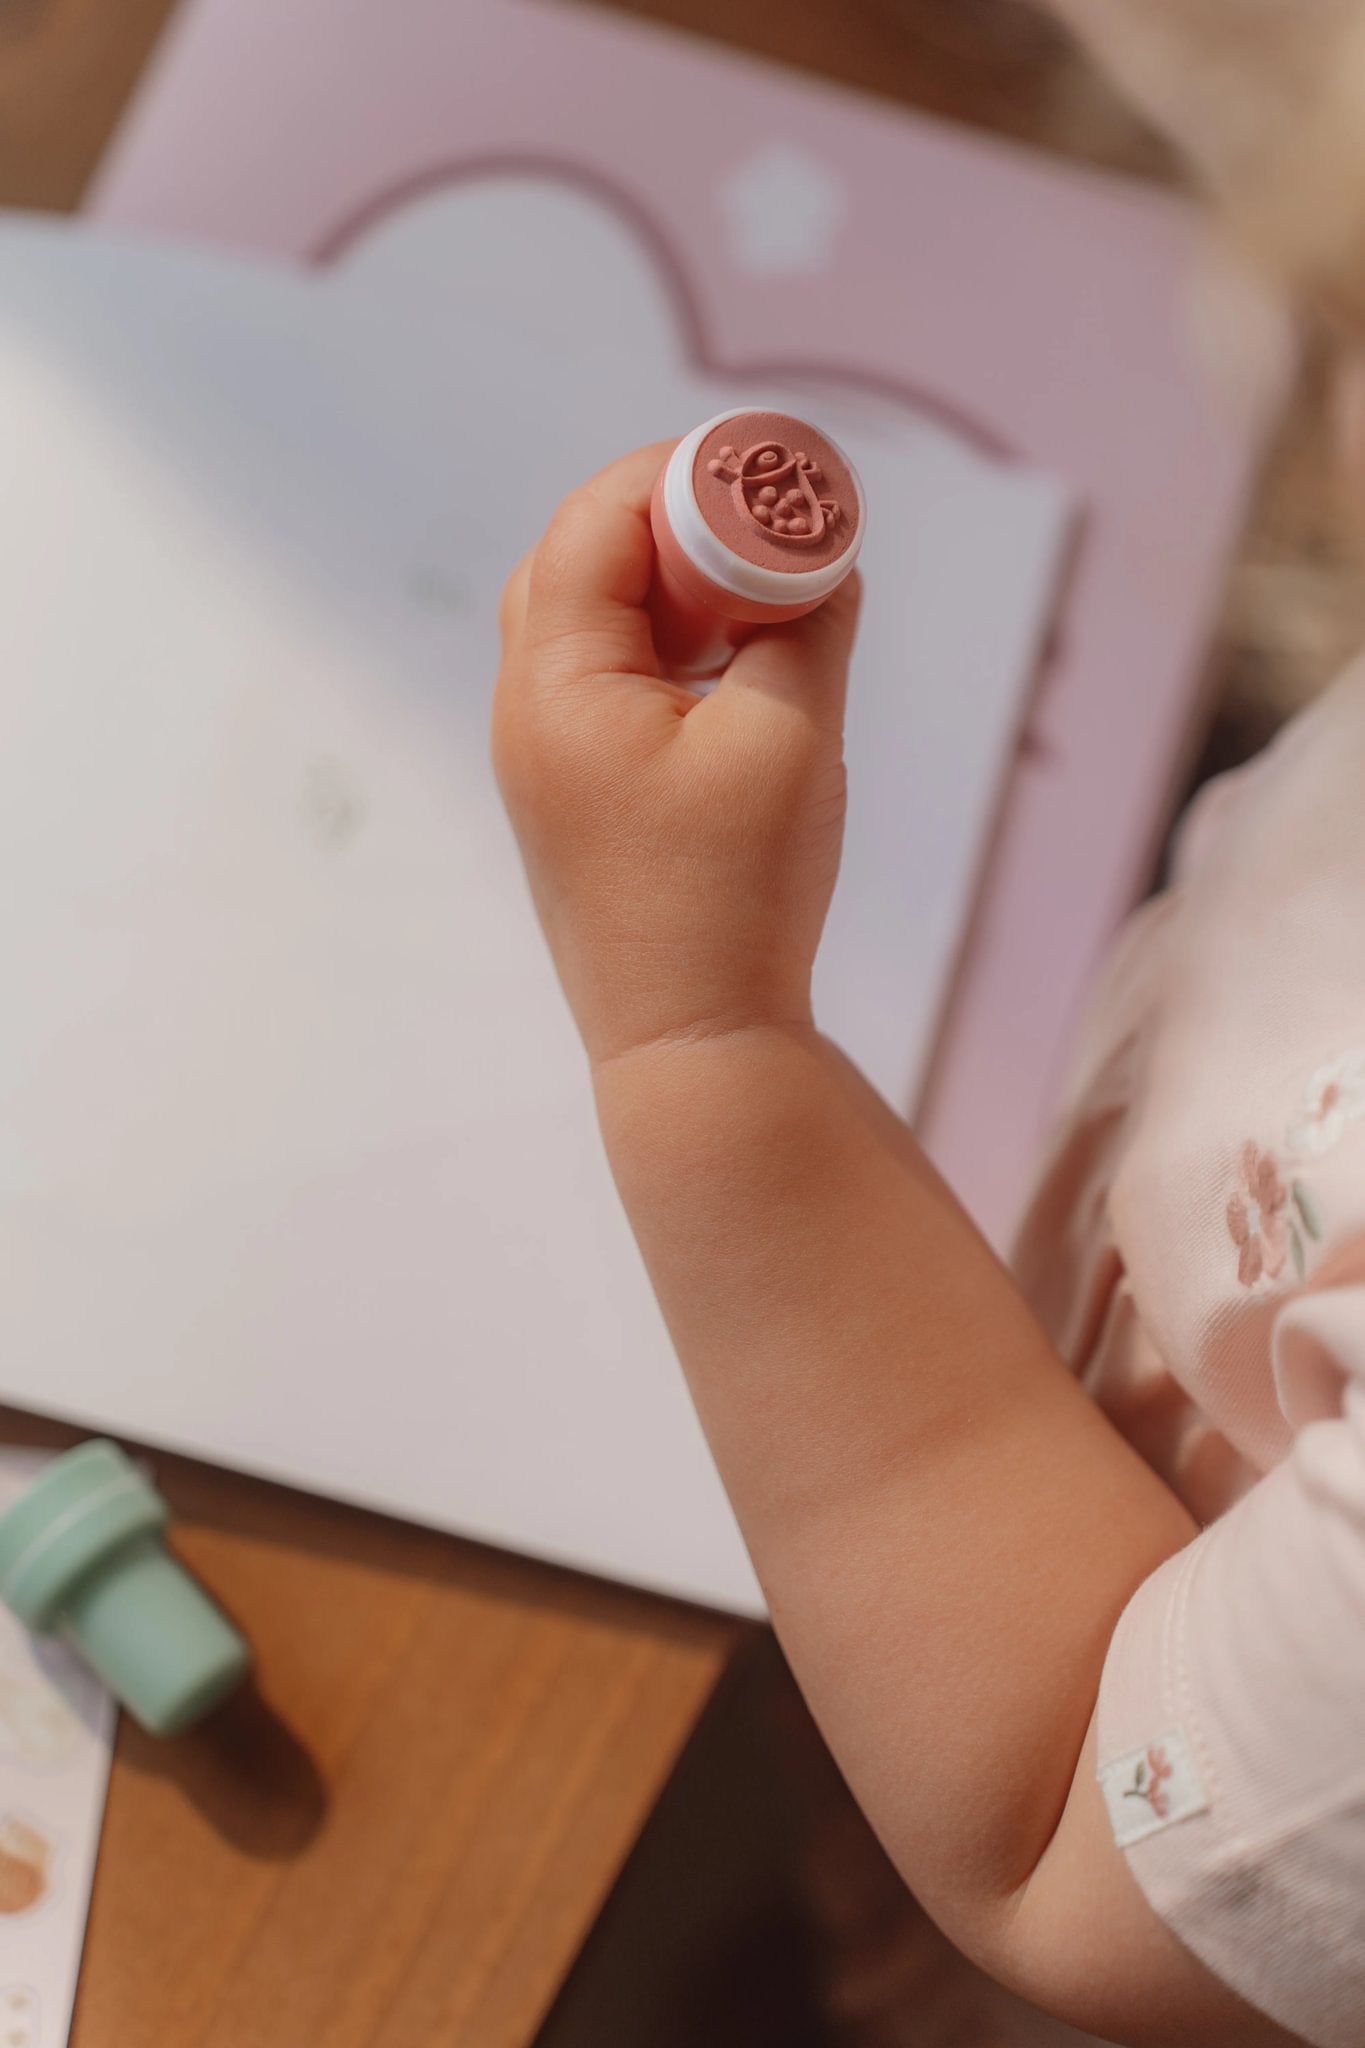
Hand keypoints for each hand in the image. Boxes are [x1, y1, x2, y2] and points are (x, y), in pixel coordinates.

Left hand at [493, 442, 860, 1067]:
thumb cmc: (735, 895)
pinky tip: (735, 669)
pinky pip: (607, 683)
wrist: (693, 1045)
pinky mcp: (573, 798)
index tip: (770, 473)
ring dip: (671, 589)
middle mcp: (526, 712)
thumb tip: (821, 562)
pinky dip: (665, 650)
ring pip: (591, 622)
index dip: (683, 477)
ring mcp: (542, 759)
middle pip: (580, 560)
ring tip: (758, 598)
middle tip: (763, 526)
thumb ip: (807, 625)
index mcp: (556, 684)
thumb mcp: (791, 737)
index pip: (597, 520)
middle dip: (673, 523)